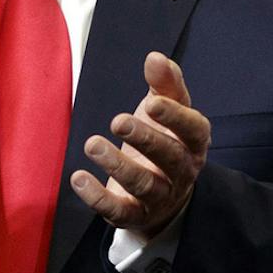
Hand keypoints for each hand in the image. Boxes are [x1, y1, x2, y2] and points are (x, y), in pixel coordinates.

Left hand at [71, 52, 209, 236]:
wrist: (165, 195)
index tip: (152, 102)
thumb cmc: (164, 140)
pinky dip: (97, 197)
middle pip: (168, 157)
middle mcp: (181, 171)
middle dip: (144, 139)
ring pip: (143, 185)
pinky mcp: (135, 215)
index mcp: (193, 142)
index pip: (192, 129)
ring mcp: (159, 196)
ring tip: (92, 144)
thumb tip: (155, 57)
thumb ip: (165, 84)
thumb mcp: (166, 110)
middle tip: (117, 121)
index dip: (175, 117)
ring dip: (117, 165)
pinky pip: (119, 211)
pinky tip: (79, 179)